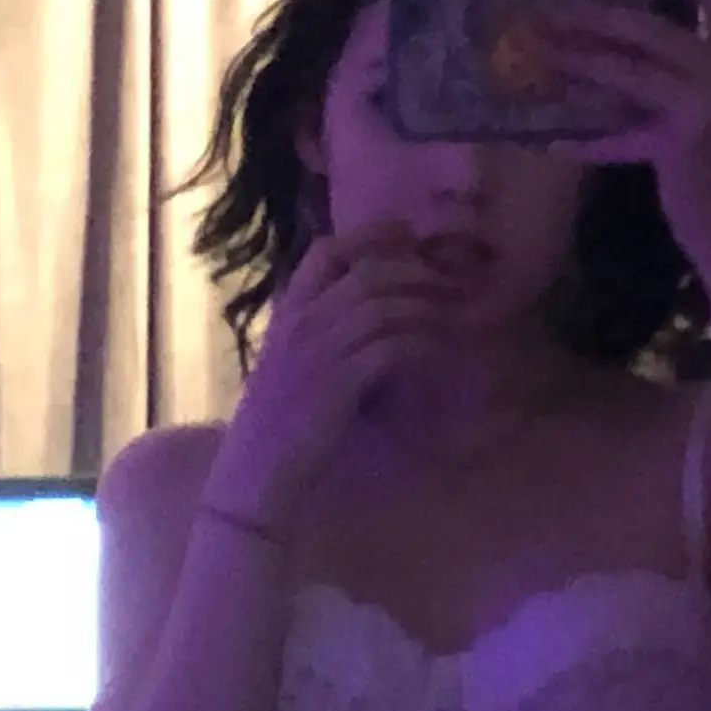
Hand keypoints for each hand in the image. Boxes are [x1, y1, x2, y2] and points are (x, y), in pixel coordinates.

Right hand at [201, 221, 454, 527]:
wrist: (255, 474)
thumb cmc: (276, 423)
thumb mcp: (290, 363)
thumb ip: (318, 330)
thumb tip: (367, 309)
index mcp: (287, 312)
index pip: (328, 250)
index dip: (373, 236)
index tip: (410, 239)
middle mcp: (301, 323)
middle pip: (369, 271)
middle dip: (418, 271)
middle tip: (451, 283)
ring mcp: (319, 352)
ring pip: (386, 305)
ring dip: (428, 307)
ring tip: (456, 315)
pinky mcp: (339, 385)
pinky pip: (393, 348)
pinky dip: (424, 344)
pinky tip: (440, 352)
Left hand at [543, 0, 710, 272]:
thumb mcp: (709, 116)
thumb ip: (675, 80)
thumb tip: (611, 54)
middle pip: (653, 26)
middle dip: (596, 15)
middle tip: (551, 12)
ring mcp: (706, 108)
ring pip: (632, 72)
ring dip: (581, 63)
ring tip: (543, 59)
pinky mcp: (680, 147)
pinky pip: (621, 137)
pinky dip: (589, 142)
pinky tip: (557, 146)